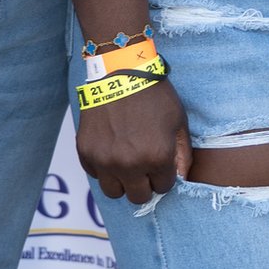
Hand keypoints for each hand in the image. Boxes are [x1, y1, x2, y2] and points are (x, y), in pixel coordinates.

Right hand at [75, 76, 191, 204]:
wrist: (120, 72)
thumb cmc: (154, 95)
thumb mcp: (178, 122)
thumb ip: (182, 154)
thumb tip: (181, 178)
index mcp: (157, 157)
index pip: (163, 188)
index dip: (164, 176)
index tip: (161, 163)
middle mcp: (130, 165)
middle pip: (138, 197)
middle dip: (145, 184)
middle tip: (145, 167)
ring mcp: (105, 161)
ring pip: (114, 192)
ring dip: (122, 182)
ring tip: (127, 163)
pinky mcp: (86, 153)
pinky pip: (95, 175)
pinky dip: (104, 167)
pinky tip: (111, 148)